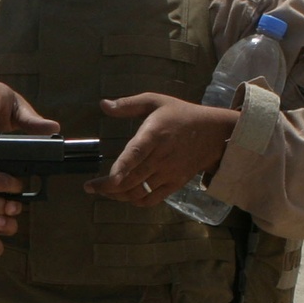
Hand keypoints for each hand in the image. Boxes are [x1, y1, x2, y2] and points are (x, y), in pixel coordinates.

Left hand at [84, 93, 239, 204]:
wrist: (213, 133)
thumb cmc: (179, 114)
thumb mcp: (155, 101)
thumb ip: (128, 104)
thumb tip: (103, 104)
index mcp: (155, 134)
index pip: (136, 153)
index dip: (122, 167)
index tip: (109, 178)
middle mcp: (161, 156)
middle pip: (132, 179)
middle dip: (107, 187)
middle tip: (90, 188)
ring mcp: (169, 172)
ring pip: (139, 192)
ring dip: (118, 195)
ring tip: (104, 190)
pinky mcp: (175, 183)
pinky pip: (151, 199)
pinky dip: (135, 201)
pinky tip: (124, 195)